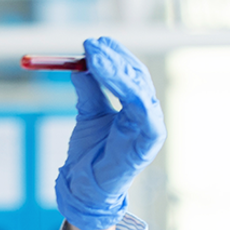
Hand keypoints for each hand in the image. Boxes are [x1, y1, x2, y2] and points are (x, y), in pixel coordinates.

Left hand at [52, 36, 164, 229]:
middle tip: (91, 45)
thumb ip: (89, 89)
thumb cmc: (90, 153)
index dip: (113, 56)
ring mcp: (151, 127)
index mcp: (136, 107)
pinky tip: (108, 74)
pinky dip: (127, 89)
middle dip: (114, 59)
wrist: (84, 186)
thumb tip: (79, 63)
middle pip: (137, 76)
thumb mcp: (89, 113)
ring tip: (94, 56)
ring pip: (139, 88)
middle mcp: (148, 114)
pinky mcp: (149, 141)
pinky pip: (142, 110)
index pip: (130, 73)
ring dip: (116, 70)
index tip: (92, 42)